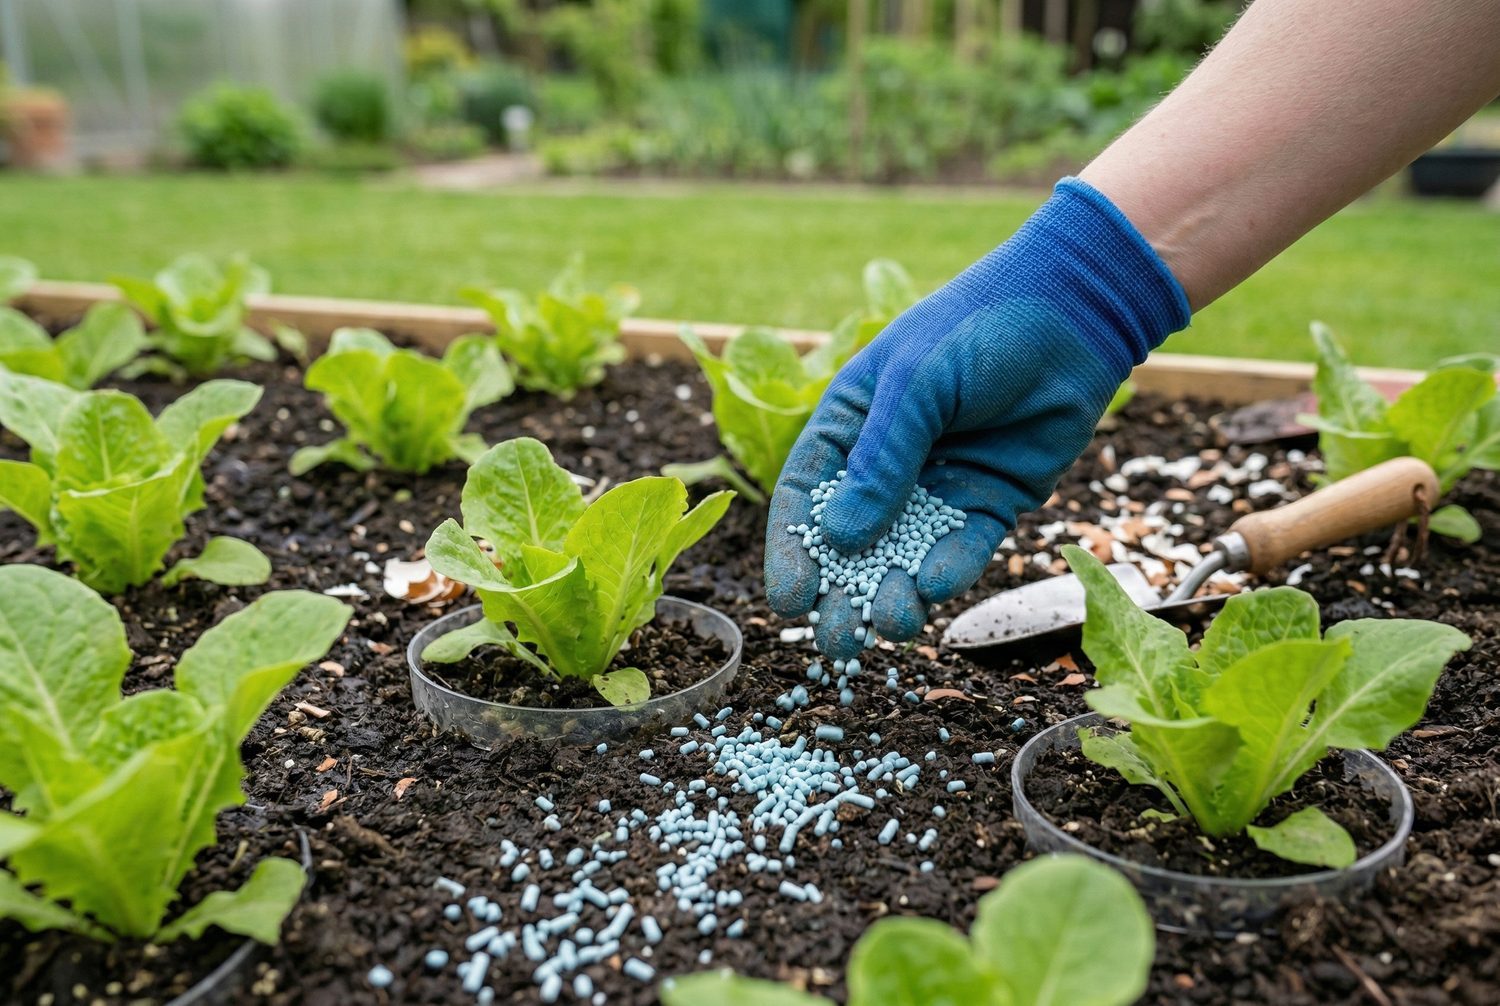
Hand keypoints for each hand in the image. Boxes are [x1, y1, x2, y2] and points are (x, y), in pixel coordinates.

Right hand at [764, 178, 1189, 659]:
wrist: (1073, 313)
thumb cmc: (976, 329)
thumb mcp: (915, 386)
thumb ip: (880, 461)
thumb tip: (838, 537)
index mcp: (850, 425)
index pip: (805, 495)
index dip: (794, 548)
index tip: (789, 599)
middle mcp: (887, 463)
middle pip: (850, 540)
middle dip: (841, 591)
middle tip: (835, 640)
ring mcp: (939, 487)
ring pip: (905, 555)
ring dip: (893, 593)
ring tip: (889, 624)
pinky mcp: (990, 504)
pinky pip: (962, 550)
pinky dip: (949, 572)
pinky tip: (935, 588)